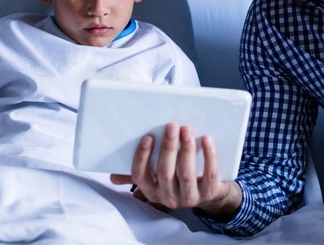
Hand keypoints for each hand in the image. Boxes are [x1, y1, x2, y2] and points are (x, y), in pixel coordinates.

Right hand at [109, 123, 241, 221]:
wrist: (210, 194)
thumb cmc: (179, 180)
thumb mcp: (158, 180)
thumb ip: (140, 173)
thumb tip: (113, 176)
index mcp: (152, 191)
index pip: (140, 176)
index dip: (142, 157)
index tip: (148, 137)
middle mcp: (168, 198)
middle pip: (164, 172)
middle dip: (168, 147)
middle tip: (172, 126)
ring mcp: (189, 198)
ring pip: (186, 174)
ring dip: (186, 149)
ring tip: (187, 129)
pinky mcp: (209, 193)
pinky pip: (209, 174)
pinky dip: (209, 155)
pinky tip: (207, 139)